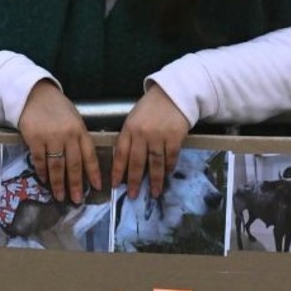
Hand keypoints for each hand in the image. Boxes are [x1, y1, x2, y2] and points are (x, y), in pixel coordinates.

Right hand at [17, 80, 101, 202]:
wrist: (35, 95)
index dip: (93, 173)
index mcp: (80, 130)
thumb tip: (82, 164)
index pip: (90, 155)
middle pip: (73, 165)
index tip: (96, 187)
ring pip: (56, 166)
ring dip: (58, 184)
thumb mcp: (74, 119)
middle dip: (76, 185)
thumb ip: (78, 138)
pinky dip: (42, 172)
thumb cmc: (57, 108)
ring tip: (60, 196)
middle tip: (77, 200)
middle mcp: (68, 135)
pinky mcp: (34, 139)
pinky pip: (40, 160)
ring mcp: (51, 137)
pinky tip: (44, 180)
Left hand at [113, 83, 191, 197]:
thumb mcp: (134, 119)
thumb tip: (126, 162)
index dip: (118, 171)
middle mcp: (142, 134)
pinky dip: (169, 167)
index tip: (116, 186)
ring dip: (155, 180)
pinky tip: (168, 174)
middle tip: (133, 196)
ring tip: (155, 193)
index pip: (120, 154)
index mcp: (129, 128)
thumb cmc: (151, 108)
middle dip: (134, 181)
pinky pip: (170, 157)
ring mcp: (159, 136)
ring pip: (155, 163)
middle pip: (137, 162)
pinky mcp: (174, 137)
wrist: (173, 94)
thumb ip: (130, 138)